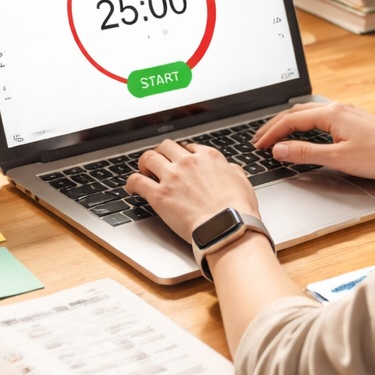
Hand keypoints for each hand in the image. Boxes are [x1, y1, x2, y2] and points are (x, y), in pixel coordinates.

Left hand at [126, 140, 260, 242]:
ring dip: (144, 164)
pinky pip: (137, 181)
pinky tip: (132, 188)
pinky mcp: (159, 195)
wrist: (228, 227)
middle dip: (161, 154)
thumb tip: (231, 169)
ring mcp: (172, 177)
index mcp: (208, 157)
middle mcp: (188, 162)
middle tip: (159, 163)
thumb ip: (233, 171)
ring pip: (148, 158)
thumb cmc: (238, 210)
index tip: (179, 161)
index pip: (188, 147)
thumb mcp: (242, 182)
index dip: (181, 155)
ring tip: (144, 172)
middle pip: (165, 147)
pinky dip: (131, 183)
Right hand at [252, 102, 374, 194]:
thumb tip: (279, 150)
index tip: (259, 146)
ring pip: (308, 112)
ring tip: (276, 135)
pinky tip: (304, 132)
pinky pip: (320, 116)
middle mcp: (337, 108)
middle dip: (275, 126)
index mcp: (331, 114)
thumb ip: (305, 154)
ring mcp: (346, 111)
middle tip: (259, 140)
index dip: (271, 134)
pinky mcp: (353, 118)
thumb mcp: (337, 158)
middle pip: (296, 112)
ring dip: (289, 123)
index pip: (290, 120)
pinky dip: (304, 123)